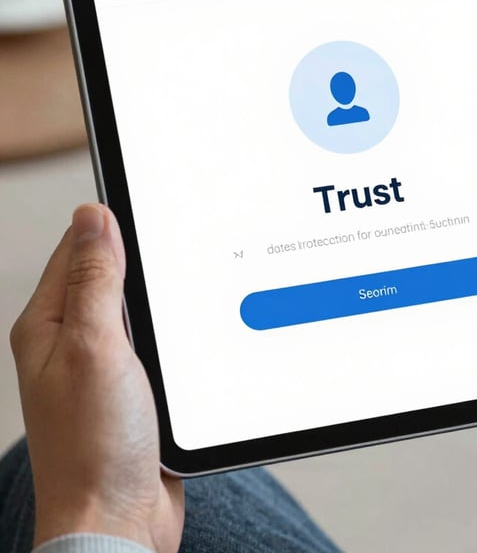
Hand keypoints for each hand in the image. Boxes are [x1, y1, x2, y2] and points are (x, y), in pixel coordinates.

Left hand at [10, 204, 183, 551]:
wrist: (118, 520)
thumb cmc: (95, 446)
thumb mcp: (95, 346)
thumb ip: (96, 280)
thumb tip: (93, 216)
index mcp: (48, 326)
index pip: (77, 249)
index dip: (110, 222)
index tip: (146, 200)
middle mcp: (70, 341)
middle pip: (106, 274)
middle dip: (138, 255)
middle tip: (173, 238)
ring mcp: (100, 364)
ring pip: (131, 306)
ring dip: (155, 294)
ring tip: (179, 279)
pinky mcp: (130, 385)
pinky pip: (149, 339)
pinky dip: (167, 327)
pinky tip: (184, 326)